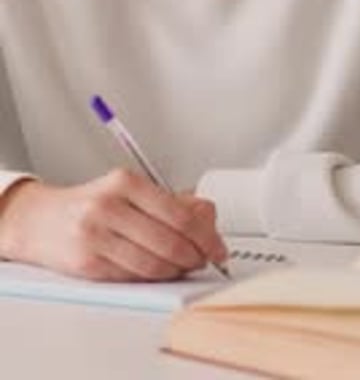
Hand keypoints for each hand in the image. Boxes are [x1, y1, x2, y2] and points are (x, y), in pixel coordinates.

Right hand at [0, 170, 227, 280]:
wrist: (41, 220)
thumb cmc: (92, 205)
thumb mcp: (130, 190)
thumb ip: (171, 201)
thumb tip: (209, 215)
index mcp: (125, 182)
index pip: (180, 214)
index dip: (206, 236)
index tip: (218, 247)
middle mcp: (109, 206)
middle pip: (170, 241)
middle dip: (195, 256)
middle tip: (204, 259)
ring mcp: (96, 236)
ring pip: (154, 264)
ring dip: (176, 271)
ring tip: (182, 266)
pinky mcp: (87, 263)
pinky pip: (133, 277)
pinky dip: (152, 278)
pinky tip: (157, 271)